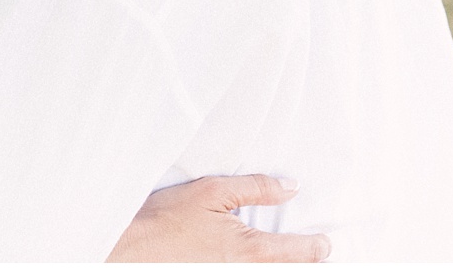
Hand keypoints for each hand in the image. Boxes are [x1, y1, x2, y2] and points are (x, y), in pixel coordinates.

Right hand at [107, 175, 330, 261]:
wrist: (128, 250)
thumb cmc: (165, 220)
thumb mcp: (210, 192)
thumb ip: (255, 188)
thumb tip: (291, 188)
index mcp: (252, 251)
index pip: (304, 253)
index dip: (320, 246)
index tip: (324, 241)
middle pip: (292, 272)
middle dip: (308, 263)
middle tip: (318, 256)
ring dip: (281, 265)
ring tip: (288, 259)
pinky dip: (256, 268)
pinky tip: (253, 262)